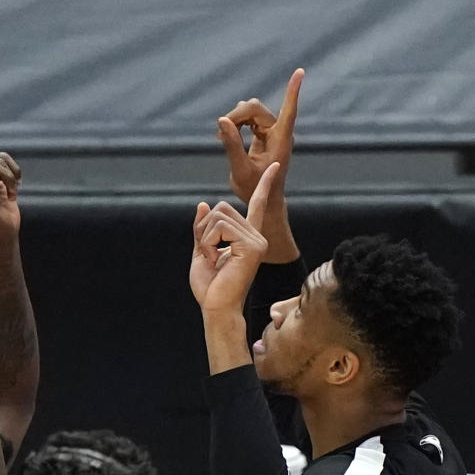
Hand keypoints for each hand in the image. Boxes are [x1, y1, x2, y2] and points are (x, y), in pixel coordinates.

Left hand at [189, 162, 278, 314]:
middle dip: (205, 229)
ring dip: (206, 237)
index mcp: (247, 238)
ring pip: (219, 215)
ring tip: (212, 259)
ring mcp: (257, 240)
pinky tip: (215, 258)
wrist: (217, 308)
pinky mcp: (252, 245)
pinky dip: (209, 242)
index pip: (256, 206)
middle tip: (208, 255)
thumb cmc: (210, 288)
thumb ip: (203, 229)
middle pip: (221, 207)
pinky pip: (220, 227)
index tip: (273, 167)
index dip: (264, 186)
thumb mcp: (201, 252)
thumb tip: (203, 204)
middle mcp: (256, 236)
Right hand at [217, 69, 303, 207]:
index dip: (292, 91)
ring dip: (235, 119)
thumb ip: (232, 145)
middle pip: (256, 108)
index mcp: (281, 140)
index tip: (300, 71)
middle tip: (219, 134)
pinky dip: (236, 123)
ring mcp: (271, 131)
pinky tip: (224, 135)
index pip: (289, 110)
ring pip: (251, 110)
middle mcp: (278, 132)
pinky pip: (248, 117)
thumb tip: (222, 120)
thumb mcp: (241, 170)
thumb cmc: (255, 189)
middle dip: (237, 116)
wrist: (263, 199)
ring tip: (221, 137)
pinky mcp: (264, 133)